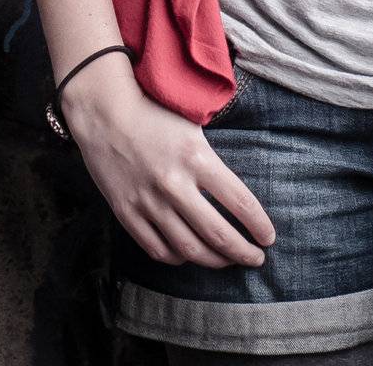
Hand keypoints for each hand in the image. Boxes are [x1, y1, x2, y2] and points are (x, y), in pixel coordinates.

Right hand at [61, 59, 276, 268]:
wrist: (103, 111)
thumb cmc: (153, 112)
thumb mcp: (192, 126)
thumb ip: (212, 160)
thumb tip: (238, 195)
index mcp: (196, 157)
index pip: (240, 201)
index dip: (259, 225)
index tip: (268, 237)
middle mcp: (174, 183)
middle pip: (218, 234)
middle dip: (243, 252)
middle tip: (256, 259)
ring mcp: (148, 201)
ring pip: (189, 249)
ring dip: (214, 261)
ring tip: (227, 261)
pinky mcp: (126, 212)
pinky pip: (157, 249)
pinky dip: (178, 258)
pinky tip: (189, 254)